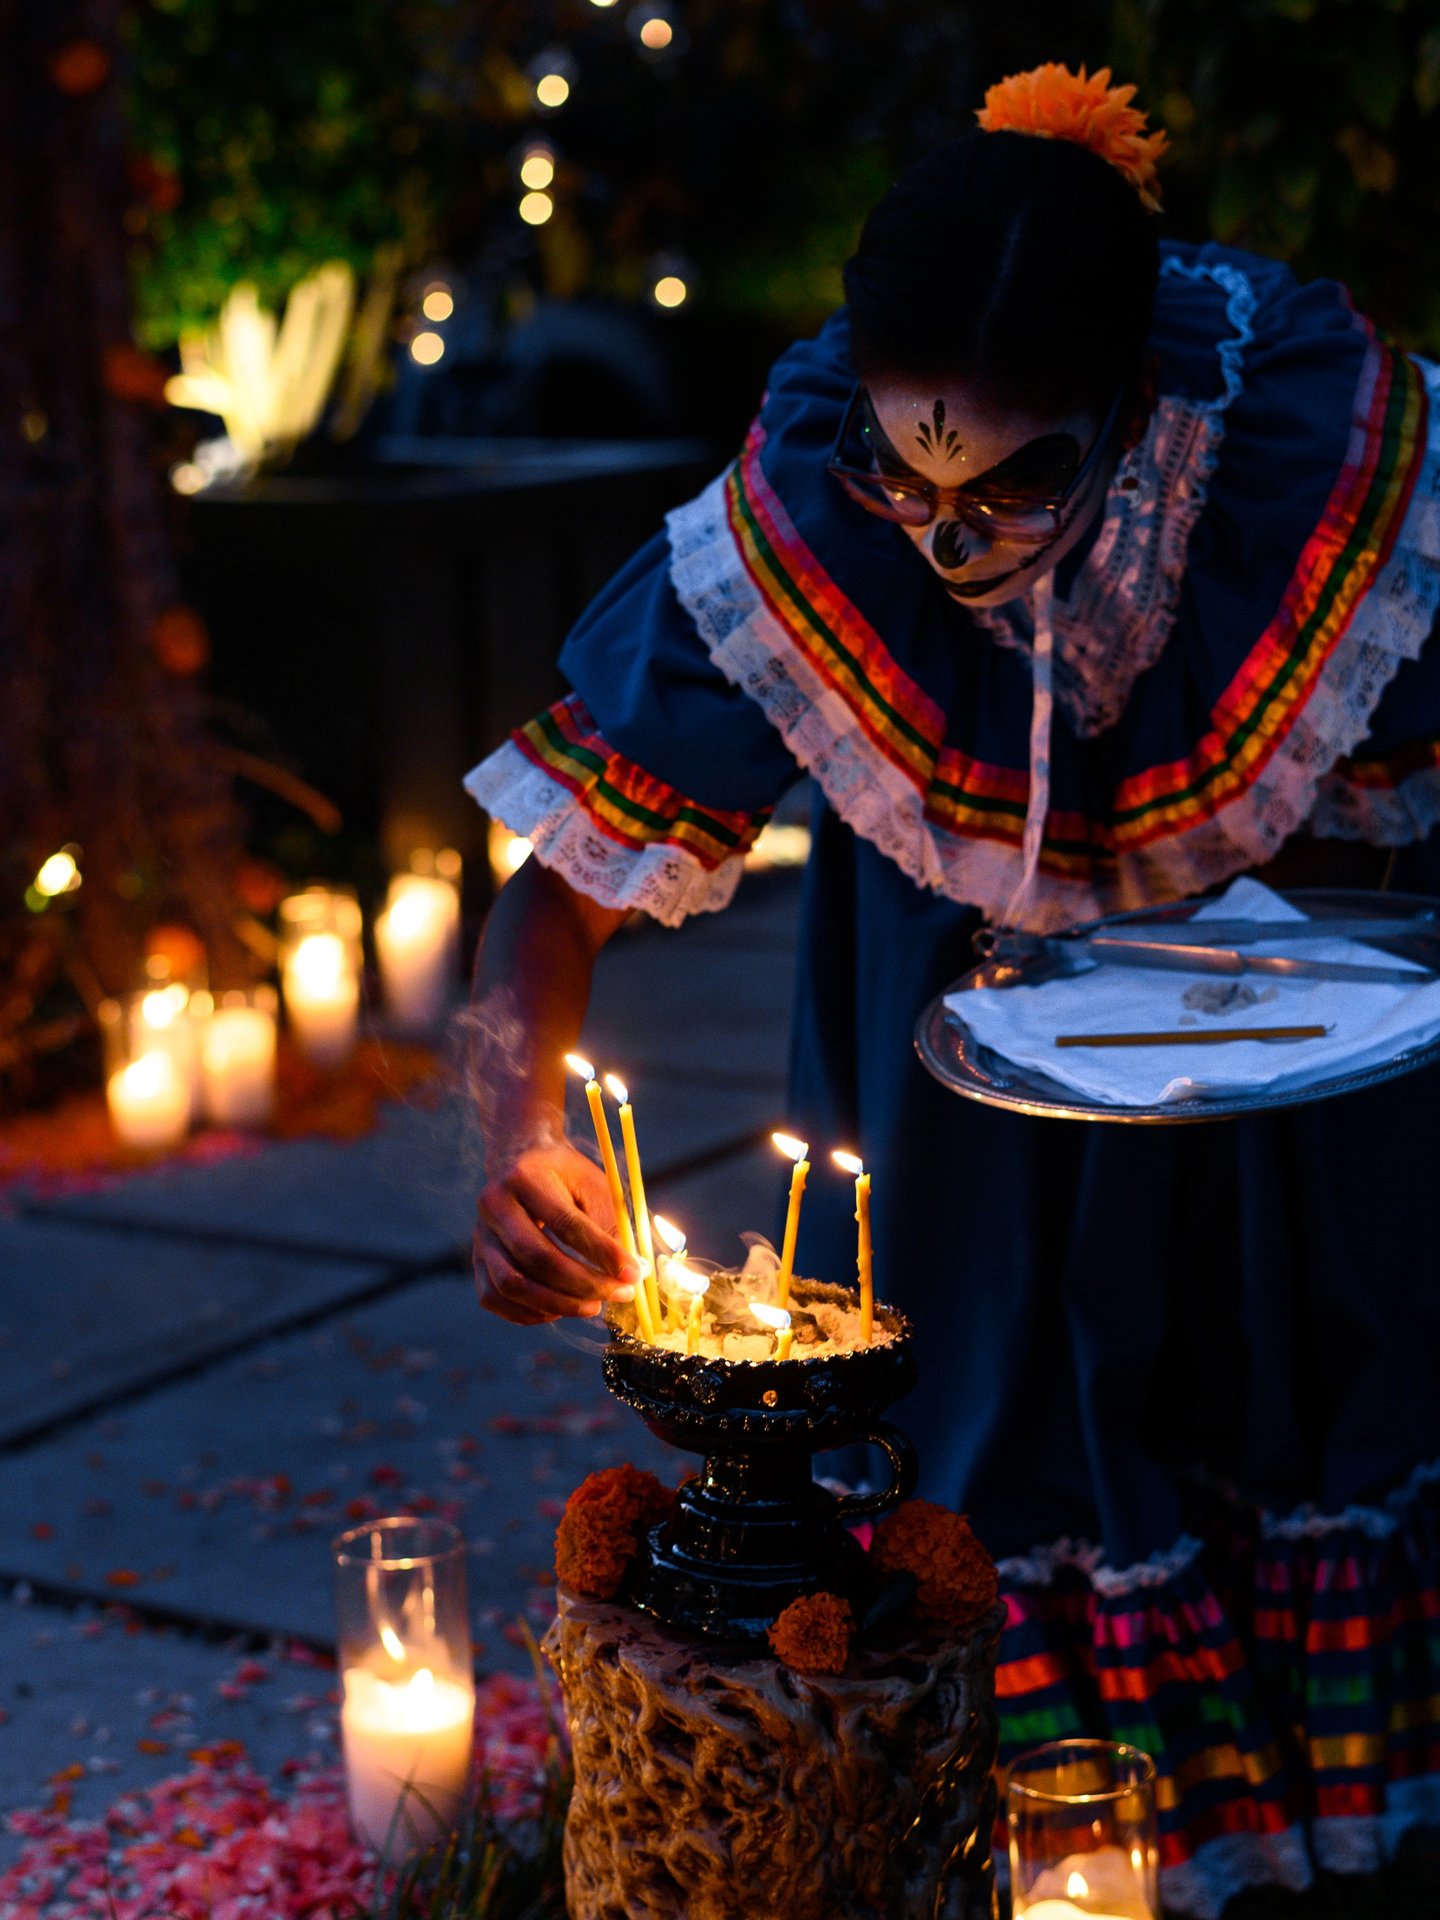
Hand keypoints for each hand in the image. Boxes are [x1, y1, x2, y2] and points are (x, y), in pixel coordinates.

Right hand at [474, 1141, 641, 1324]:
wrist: (521, 1160)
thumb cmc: (566, 1176)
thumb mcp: (594, 1186)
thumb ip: (612, 1228)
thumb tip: (636, 1274)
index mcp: (527, 1177)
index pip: (567, 1224)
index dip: (603, 1254)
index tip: (635, 1274)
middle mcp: (495, 1204)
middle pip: (537, 1257)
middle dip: (584, 1284)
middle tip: (620, 1294)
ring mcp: (480, 1234)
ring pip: (511, 1283)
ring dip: (557, 1304)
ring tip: (593, 1307)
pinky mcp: (476, 1257)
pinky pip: (493, 1297)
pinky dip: (527, 1313)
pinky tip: (559, 1311)